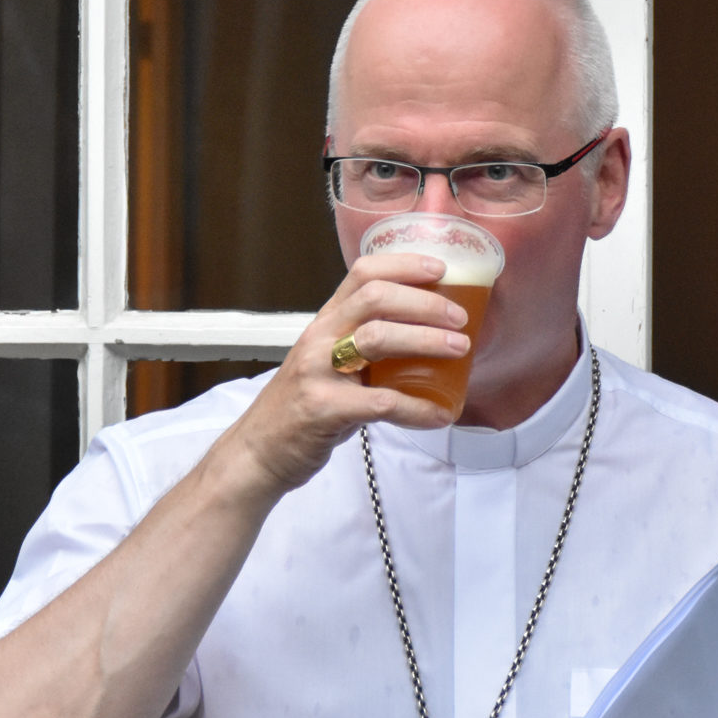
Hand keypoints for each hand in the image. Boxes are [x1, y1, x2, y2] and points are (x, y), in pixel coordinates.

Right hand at [219, 252, 472, 493]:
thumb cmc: (300, 408)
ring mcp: (318, 372)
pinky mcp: (324, 409)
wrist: (258, 452)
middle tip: (458, 317)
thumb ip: (363, 348)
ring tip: (459, 349)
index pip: (362, 274)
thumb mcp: (328, 365)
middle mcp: (319, 339)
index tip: (439, 270)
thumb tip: (425, 339)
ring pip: (377, 338)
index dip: (404, 265)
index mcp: (325, 323)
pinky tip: (439, 413)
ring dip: (426, 340)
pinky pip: (382, 403)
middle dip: (425, 303)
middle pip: (375, 298)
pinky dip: (418, 408)